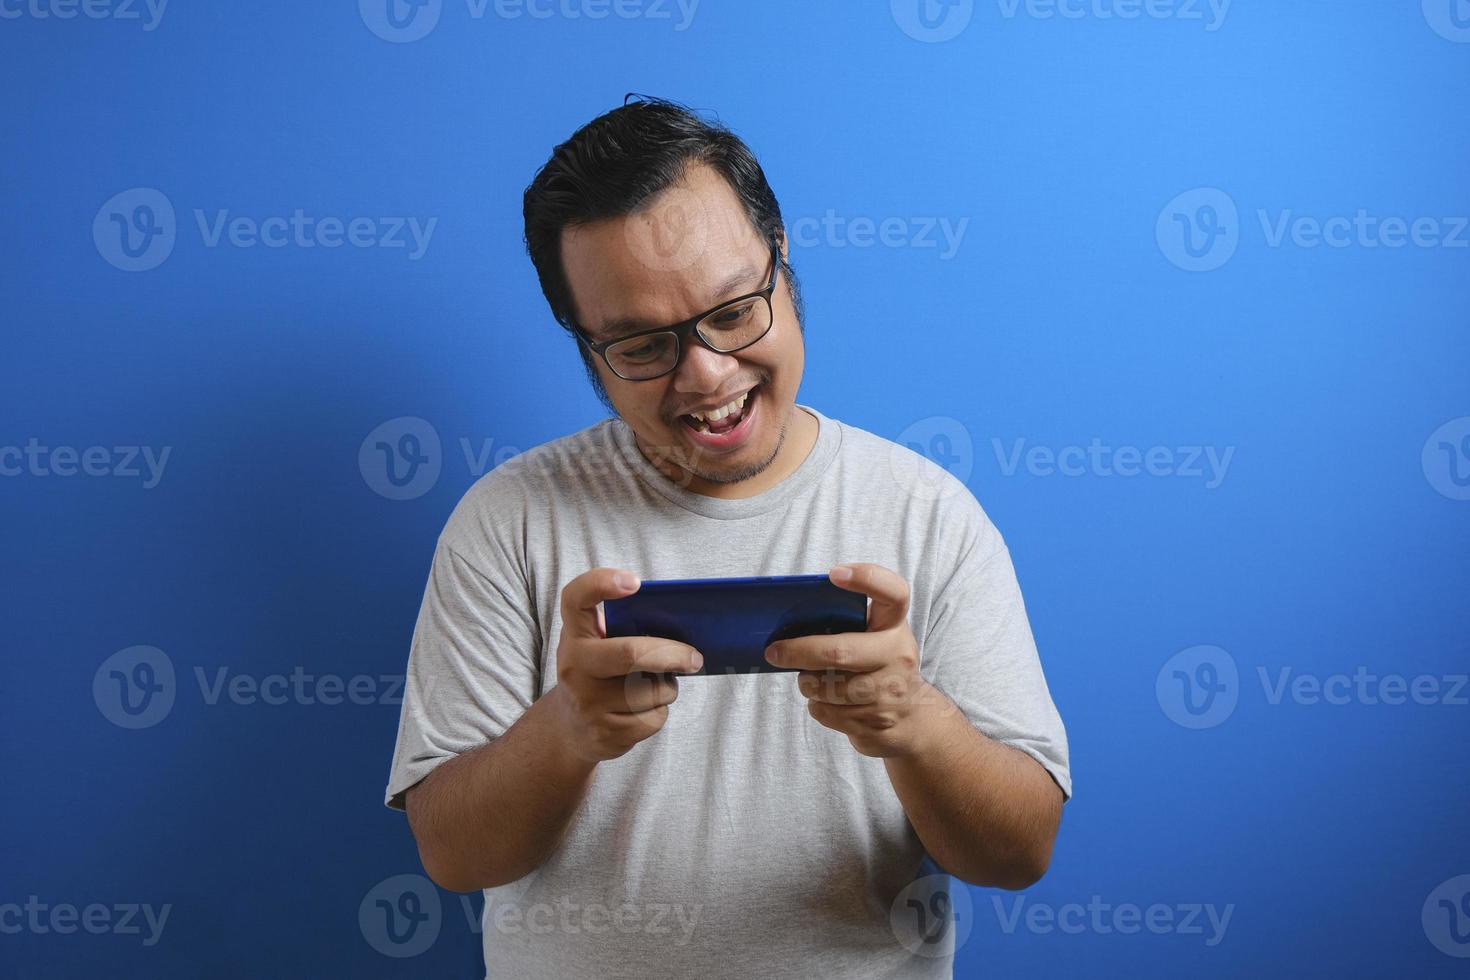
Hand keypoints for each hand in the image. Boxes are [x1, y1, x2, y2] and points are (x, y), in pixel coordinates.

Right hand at [551, 568, 703, 763]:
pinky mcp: (605, 733)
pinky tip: (641, 710)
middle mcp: (574, 666)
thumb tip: (684, 629)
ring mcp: (587, 703)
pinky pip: (653, 719)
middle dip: (673, 654)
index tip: (635, 583)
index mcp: (574, 635)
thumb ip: (624, 628)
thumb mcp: (597, 645)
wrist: (570, 728)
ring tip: (652, 687)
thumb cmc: (599, 674)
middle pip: (631, 654)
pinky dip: (658, 713)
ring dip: (666, 688)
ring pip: (652, 691)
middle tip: (695, 658)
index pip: (576, 598)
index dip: (602, 584)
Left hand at [765, 563, 953, 757]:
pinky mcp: (877, 724)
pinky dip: (819, 707)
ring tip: (812, 679)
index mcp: (895, 626)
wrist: (912, 722)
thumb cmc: (879, 667)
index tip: (834, 574)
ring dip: (808, 684)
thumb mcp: (875, 638)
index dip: (867, 578)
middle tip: (774, 651)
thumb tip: (788, 625)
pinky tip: (830, 702)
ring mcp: (890, 694)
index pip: (893, 592)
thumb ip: (847, 625)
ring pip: (827, 688)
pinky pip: (828, 713)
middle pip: (839, 652)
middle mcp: (899, 656)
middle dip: (799, 652)